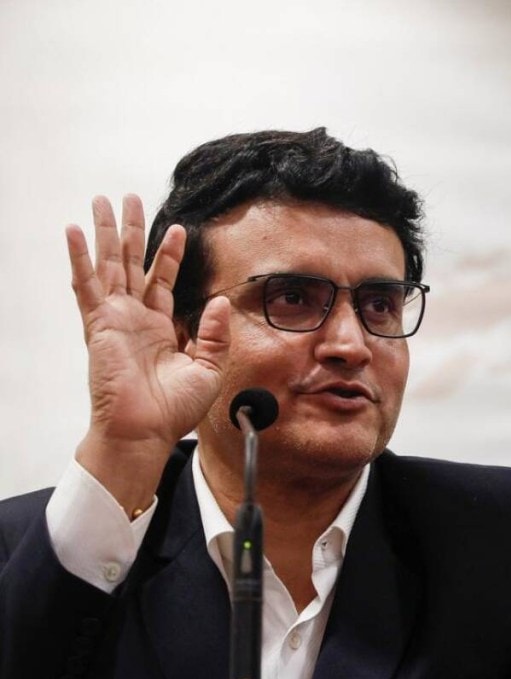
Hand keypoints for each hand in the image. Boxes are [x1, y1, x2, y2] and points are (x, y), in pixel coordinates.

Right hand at [66, 195, 230, 512]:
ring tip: (102, 200)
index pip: (162, 280)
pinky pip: (86, 285)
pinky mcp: (99, 324)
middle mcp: (135, 318)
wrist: (147, 431)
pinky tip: (73, 231)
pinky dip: (79, 257)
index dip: (169, 254)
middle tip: (128, 198)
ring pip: (108, 264)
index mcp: (160, 327)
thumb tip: (219, 301)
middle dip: (131, 230)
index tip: (180, 229)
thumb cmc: (174, 409)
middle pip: (131, 262)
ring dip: (105, 232)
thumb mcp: (208, 368)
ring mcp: (115, 318)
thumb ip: (214, 334)